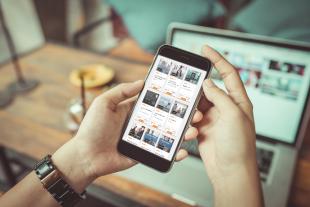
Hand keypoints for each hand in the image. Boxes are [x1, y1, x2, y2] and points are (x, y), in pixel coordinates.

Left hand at [52, 80, 201, 192]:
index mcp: (132, 109)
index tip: (183, 94)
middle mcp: (140, 123)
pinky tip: (182, 150)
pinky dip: (174, 152)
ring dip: (183, 132)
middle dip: (182, 115)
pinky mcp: (144, 153)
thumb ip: (122, 90)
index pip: (155, 101)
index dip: (168, 98)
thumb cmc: (91, 128)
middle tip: (194, 113)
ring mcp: (144, 138)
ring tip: (193, 129)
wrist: (86, 156)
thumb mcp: (104, 103)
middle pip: (166, 118)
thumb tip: (142, 81)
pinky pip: (161, 152)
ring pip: (167, 135)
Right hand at [189, 46, 262, 205]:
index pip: (228, 74)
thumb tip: (208, 83)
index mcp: (238, 101)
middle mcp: (226, 108)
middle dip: (198, 89)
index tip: (205, 49)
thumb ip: (219, 96)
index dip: (217, 59)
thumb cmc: (239, 146)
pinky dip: (189, 121)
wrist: (230, 171)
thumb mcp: (232, 115)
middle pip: (209, 88)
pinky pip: (192, 117)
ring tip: (195, 118)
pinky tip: (192, 128)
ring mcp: (214, 118)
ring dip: (192, 108)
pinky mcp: (204, 128)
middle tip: (188, 88)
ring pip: (198, 103)